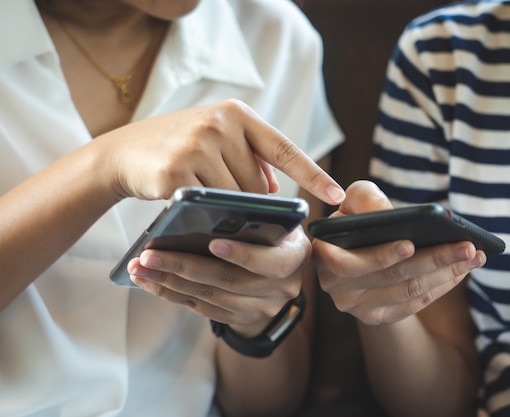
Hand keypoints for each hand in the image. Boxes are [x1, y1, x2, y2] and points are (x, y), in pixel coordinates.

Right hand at [95, 99, 344, 204]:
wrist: (123, 152)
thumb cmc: (178, 148)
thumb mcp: (216, 139)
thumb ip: (249, 157)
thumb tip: (276, 188)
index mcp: (237, 114)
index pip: (284, 148)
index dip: (313, 175)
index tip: (338, 195)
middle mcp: (220, 124)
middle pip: (258, 185)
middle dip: (249, 200)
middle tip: (221, 192)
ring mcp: (197, 146)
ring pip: (236, 198)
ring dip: (226, 207)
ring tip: (201, 190)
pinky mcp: (177, 171)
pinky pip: (210, 206)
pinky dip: (205, 211)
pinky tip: (186, 197)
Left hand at [126, 226, 310, 334]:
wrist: (279, 269)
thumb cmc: (273, 232)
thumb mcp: (276, 220)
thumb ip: (258, 215)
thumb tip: (217, 205)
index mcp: (296, 257)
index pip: (271, 261)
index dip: (242, 254)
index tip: (212, 242)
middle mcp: (282, 288)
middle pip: (229, 280)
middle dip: (185, 267)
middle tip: (150, 255)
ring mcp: (260, 307)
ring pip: (209, 296)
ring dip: (169, 282)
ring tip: (140, 266)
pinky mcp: (238, 317)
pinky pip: (201, 308)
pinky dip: (172, 294)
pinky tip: (150, 281)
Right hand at [313, 180, 484, 325]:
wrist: (354, 251)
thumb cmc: (355, 218)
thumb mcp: (353, 200)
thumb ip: (365, 198)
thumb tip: (390, 214)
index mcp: (323, 256)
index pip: (351, 263)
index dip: (381, 255)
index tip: (411, 243)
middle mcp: (335, 287)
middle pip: (392, 277)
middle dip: (433, 259)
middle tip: (467, 246)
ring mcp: (356, 307)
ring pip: (409, 291)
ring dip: (446, 273)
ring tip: (473, 255)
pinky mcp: (377, 317)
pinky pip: (415, 304)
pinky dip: (442, 286)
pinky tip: (462, 270)